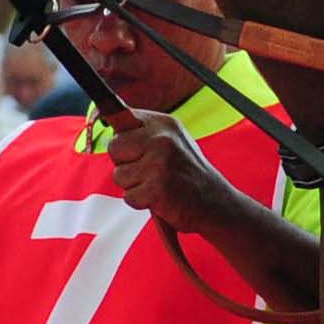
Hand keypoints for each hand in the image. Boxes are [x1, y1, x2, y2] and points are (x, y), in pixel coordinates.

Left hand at [103, 107, 220, 225]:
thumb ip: (144, 132)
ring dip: (134, 186)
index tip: (132, 147)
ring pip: (119, 175)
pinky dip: (141, 202)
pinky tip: (161, 198)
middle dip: (125, 163)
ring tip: (158, 185)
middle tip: (149, 172)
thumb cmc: (188, 175)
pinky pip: (129, 197)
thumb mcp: (173, 142)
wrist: (216, 204)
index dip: (124, 139)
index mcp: (165, 123)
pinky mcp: (156, 189)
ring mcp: (159, 164)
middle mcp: (162, 139)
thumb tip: (107, 121)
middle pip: (114, 147)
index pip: (122, 118)